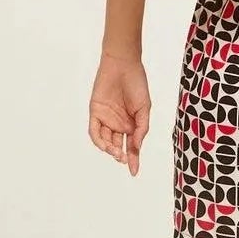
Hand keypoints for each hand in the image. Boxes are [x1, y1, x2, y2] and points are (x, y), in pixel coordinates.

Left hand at [89, 53, 150, 175]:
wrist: (123, 65)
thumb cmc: (137, 84)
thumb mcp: (144, 109)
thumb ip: (141, 129)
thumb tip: (136, 147)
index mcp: (132, 124)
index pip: (132, 146)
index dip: (134, 160)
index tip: (134, 172)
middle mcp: (119, 124)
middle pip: (118, 146)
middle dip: (121, 156)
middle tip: (124, 159)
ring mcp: (106, 119)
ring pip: (105, 141)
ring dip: (110, 150)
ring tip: (116, 152)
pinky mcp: (95, 112)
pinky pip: (94, 131)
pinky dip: (99, 140)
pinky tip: (106, 145)